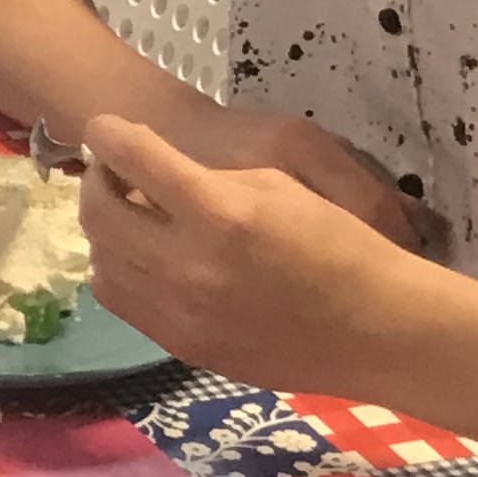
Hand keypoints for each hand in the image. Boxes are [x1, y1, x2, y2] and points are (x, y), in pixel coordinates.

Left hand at [74, 115, 435, 392]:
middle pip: (98, 213)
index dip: (109, 134)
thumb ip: (205, 177)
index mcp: (221, 212)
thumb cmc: (341, 245)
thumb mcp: (279, 184)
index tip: (105, 129)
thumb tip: (151, 173)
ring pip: (100, 261)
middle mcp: (189, 264)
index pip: (134, 159)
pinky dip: (120, 271)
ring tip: (131, 217)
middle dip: (98, 181)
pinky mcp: (182, 346)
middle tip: (116, 173)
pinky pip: (120, 302)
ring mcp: (180, 313)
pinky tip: (146, 259)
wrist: (379, 330)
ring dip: (105, 230)